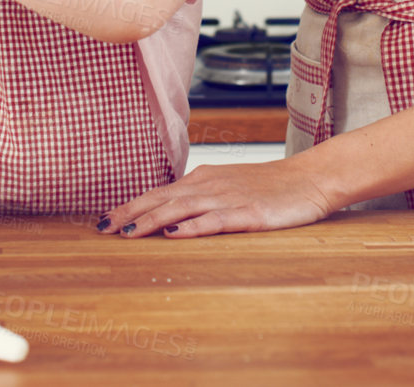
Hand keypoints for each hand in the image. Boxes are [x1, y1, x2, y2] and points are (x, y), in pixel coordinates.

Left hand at [97, 154, 338, 238]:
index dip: (130, 206)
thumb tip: (168, 214)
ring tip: (129, 233)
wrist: (310, 178)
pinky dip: (193, 227)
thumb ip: (200, 197)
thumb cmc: (270, 186)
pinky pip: (216, 221)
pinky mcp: (249, 214)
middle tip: (102, 229)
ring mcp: (229, 199)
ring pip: (182, 208)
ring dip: (153, 220)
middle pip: (162, 199)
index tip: (103, 220)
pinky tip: (176, 234)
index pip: (157, 193)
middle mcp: (209, 185)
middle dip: (130, 214)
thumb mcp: (228, 186)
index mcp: (202, 179)